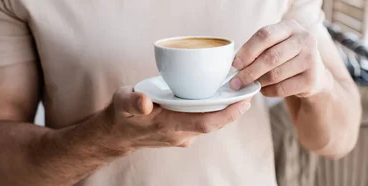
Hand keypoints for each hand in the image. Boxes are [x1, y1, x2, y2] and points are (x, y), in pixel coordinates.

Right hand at [102, 87, 251, 148]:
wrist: (117, 135)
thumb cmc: (120, 115)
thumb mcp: (122, 103)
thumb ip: (133, 102)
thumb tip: (145, 103)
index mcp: (168, 125)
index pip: (205, 123)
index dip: (227, 115)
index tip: (243, 103)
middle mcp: (180, 133)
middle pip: (214, 123)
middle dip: (233, 111)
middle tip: (250, 93)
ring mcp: (182, 134)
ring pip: (209, 122)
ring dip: (225, 110)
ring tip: (240, 92)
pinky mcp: (182, 131)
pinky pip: (202, 120)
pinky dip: (213, 110)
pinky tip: (220, 96)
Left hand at [230, 20, 331, 97]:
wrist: (313, 75)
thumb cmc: (286, 58)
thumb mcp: (276, 45)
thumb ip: (258, 50)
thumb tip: (234, 65)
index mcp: (290, 27)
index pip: (265, 35)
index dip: (247, 51)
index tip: (234, 65)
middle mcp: (304, 39)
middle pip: (270, 57)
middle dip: (249, 72)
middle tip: (236, 82)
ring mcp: (311, 59)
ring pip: (275, 75)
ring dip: (258, 83)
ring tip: (251, 85)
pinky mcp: (312, 79)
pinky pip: (282, 88)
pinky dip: (268, 92)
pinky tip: (264, 90)